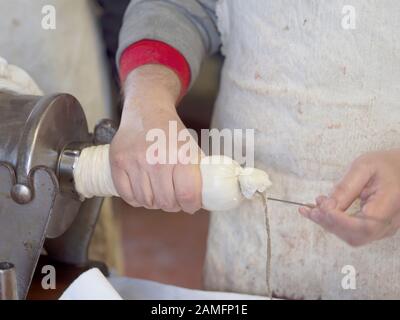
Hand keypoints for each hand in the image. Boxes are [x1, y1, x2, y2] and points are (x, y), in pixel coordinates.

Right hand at [110, 65, 201, 212]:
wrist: (146, 110)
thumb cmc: (171, 132)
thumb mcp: (191, 147)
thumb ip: (198, 172)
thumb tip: (206, 198)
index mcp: (181, 154)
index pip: (187, 195)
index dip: (191, 205)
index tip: (191, 205)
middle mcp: (157, 158)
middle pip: (166, 202)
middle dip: (173, 205)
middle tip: (174, 199)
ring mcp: (135, 161)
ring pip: (146, 201)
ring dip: (155, 203)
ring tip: (159, 194)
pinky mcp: (118, 162)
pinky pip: (128, 196)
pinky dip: (137, 199)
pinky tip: (144, 191)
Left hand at [299, 150, 399, 245]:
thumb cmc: (385, 165)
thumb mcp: (364, 167)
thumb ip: (346, 187)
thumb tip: (327, 207)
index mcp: (390, 204)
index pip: (364, 225)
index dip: (339, 221)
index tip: (321, 208)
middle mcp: (389, 223)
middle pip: (355, 235)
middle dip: (328, 223)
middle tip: (309, 209)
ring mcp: (383, 229)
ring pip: (351, 237)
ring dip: (328, 224)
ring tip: (311, 208)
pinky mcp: (375, 229)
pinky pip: (352, 232)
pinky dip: (334, 223)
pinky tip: (320, 211)